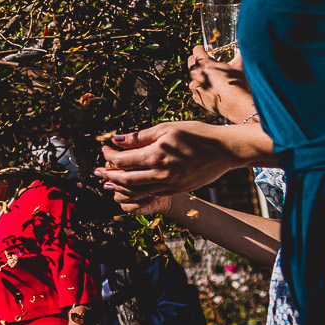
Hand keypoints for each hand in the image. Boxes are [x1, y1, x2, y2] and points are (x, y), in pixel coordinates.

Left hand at [96, 120, 255, 207]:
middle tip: (97, 172)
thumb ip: (139, 136)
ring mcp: (170, 185)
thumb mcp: (166, 128)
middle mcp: (161, 174)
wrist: (226, 150)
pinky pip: (151, 195)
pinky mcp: (178, 190)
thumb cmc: (197, 134)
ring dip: (119, 189)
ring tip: (107, 184)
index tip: (105, 149)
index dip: (109, 156)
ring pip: (137, 192)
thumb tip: (116, 140)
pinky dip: (136, 194)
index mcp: (156, 156)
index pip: (122, 160)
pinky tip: (130, 190)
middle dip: (108, 176)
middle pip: (125, 180)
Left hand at [185, 43, 255, 122]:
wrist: (236, 105)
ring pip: (193, 77)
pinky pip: (196, 90)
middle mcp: (195, 74)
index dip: (202, 49)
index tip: (206, 50)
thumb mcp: (240, 66)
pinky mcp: (196, 97)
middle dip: (198, 60)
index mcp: (204, 63)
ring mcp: (194, 86)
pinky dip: (202, 88)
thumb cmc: (237, 83)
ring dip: (200, 75)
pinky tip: (212, 90)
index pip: (196, 50)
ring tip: (212, 78)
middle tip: (208, 63)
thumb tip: (245, 47)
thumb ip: (240, 54)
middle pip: (191, 62)